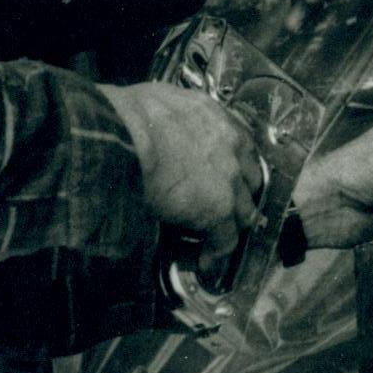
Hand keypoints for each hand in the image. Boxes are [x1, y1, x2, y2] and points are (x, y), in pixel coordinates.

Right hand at [104, 83, 263, 248]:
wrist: (123, 134)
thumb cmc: (123, 115)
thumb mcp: (152, 106)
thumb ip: (163, 120)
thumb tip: (146, 131)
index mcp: (215, 118)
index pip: (238, 147)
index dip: (232, 165)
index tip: (222, 176)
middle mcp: (231, 147)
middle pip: (249, 180)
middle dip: (240, 194)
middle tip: (225, 208)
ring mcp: (229, 180)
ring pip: (242, 212)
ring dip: (231, 226)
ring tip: (217, 240)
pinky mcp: (218, 210)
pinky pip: (225, 240)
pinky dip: (216, 254)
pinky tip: (206, 265)